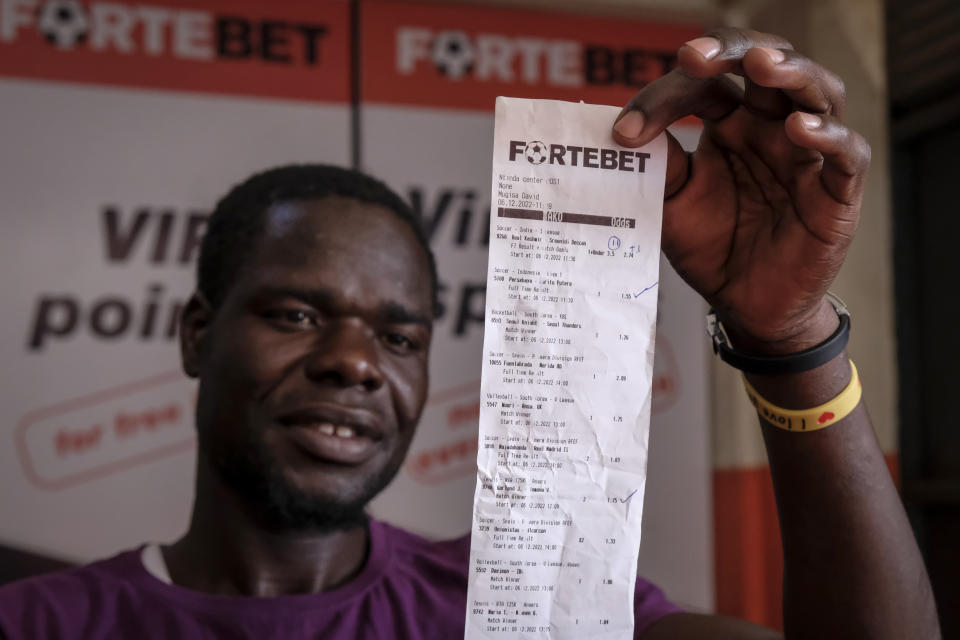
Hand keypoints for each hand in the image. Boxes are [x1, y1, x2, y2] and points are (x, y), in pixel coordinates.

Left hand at [612, 28, 869, 354]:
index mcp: (731, 125)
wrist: (744, 305)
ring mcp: (808, 156)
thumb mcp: (670, 204)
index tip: (626, 131)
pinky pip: (846, 154)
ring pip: (817, 92)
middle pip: (768, 65)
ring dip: (791, 72)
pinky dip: (827, 136)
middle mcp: (772, 128)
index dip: (666, 96)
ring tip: (761, 63)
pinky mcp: (837, 192)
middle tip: (696, 55)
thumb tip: (621, 131)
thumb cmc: (712, 247)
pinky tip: (799, 129)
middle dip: (735, 51)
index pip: (706, 86)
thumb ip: (656, 166)